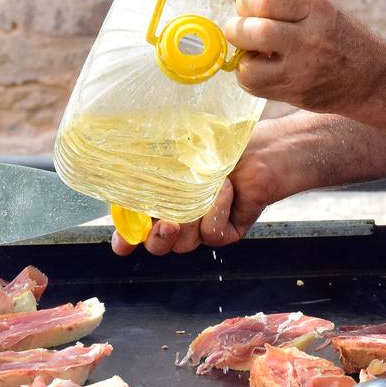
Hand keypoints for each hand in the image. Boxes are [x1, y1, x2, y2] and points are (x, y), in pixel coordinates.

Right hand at [111, 121, 286, 255]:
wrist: (263, 147)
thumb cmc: (219, 142)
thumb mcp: (177, 148)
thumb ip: (149, 163)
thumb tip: (123, 175)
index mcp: (161, 198)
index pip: (135, 224)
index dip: (126, 236)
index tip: (122, 243)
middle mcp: (179, 217)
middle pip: (157, 244)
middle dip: (157, 237)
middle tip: (167, 223)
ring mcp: (202, 227)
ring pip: (184, 243)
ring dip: (193, 216)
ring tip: (207, 188)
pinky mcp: (226, 232)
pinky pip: (212, 235)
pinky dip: (217, 211)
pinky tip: (227, 189)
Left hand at [219, 0, 385, 115]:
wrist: (372, 79)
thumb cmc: (336, 34)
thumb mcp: (310, 6)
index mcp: (317, 8)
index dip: (245, 2)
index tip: (250, 7)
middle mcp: (311, 39)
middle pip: (252, 31)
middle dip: (237, 29)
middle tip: (243, 30)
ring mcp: (304, 71)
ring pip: (246, 65)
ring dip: (242, 57)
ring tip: (256, 52)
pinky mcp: (296, 94)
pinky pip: (253, 86)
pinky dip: (250, 75)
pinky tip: (265, 67)